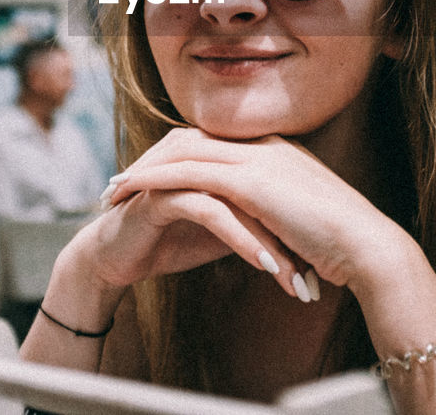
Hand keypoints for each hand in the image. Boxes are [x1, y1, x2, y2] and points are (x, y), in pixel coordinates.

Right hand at [73, 171, 304, 299]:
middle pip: (262, 194)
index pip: (271, 191)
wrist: (114, 259)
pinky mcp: (164, 193)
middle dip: (290, 237)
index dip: (297, 227)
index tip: (321, 264)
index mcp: (221, 162)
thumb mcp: (222, 234)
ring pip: (242, 203)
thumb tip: (297, 239)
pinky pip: (212, 212)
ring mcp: (184, 173)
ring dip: (271, 240)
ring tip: (293, 274)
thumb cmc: (169, 242)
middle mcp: (205, 161)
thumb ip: (254, 222)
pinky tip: (261, 263)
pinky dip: (241, 238)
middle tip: (315, 274)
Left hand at [105, 127, 410, 295]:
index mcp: (279, 152)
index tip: (151, 174)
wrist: (368, 246)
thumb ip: (282, 213)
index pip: (216, 143)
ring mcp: (257, 158)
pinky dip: (153, 179)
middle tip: (120, 180)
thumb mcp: (307, 220)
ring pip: (183, 151)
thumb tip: (268, 229)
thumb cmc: (344, 244)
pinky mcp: (249, 181)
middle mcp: (265, 146)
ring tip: (113, 190)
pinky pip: (188, 171)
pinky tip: (129, 192)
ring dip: (143, 168)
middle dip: (151, 158)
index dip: (179, 157)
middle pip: (191, 139)